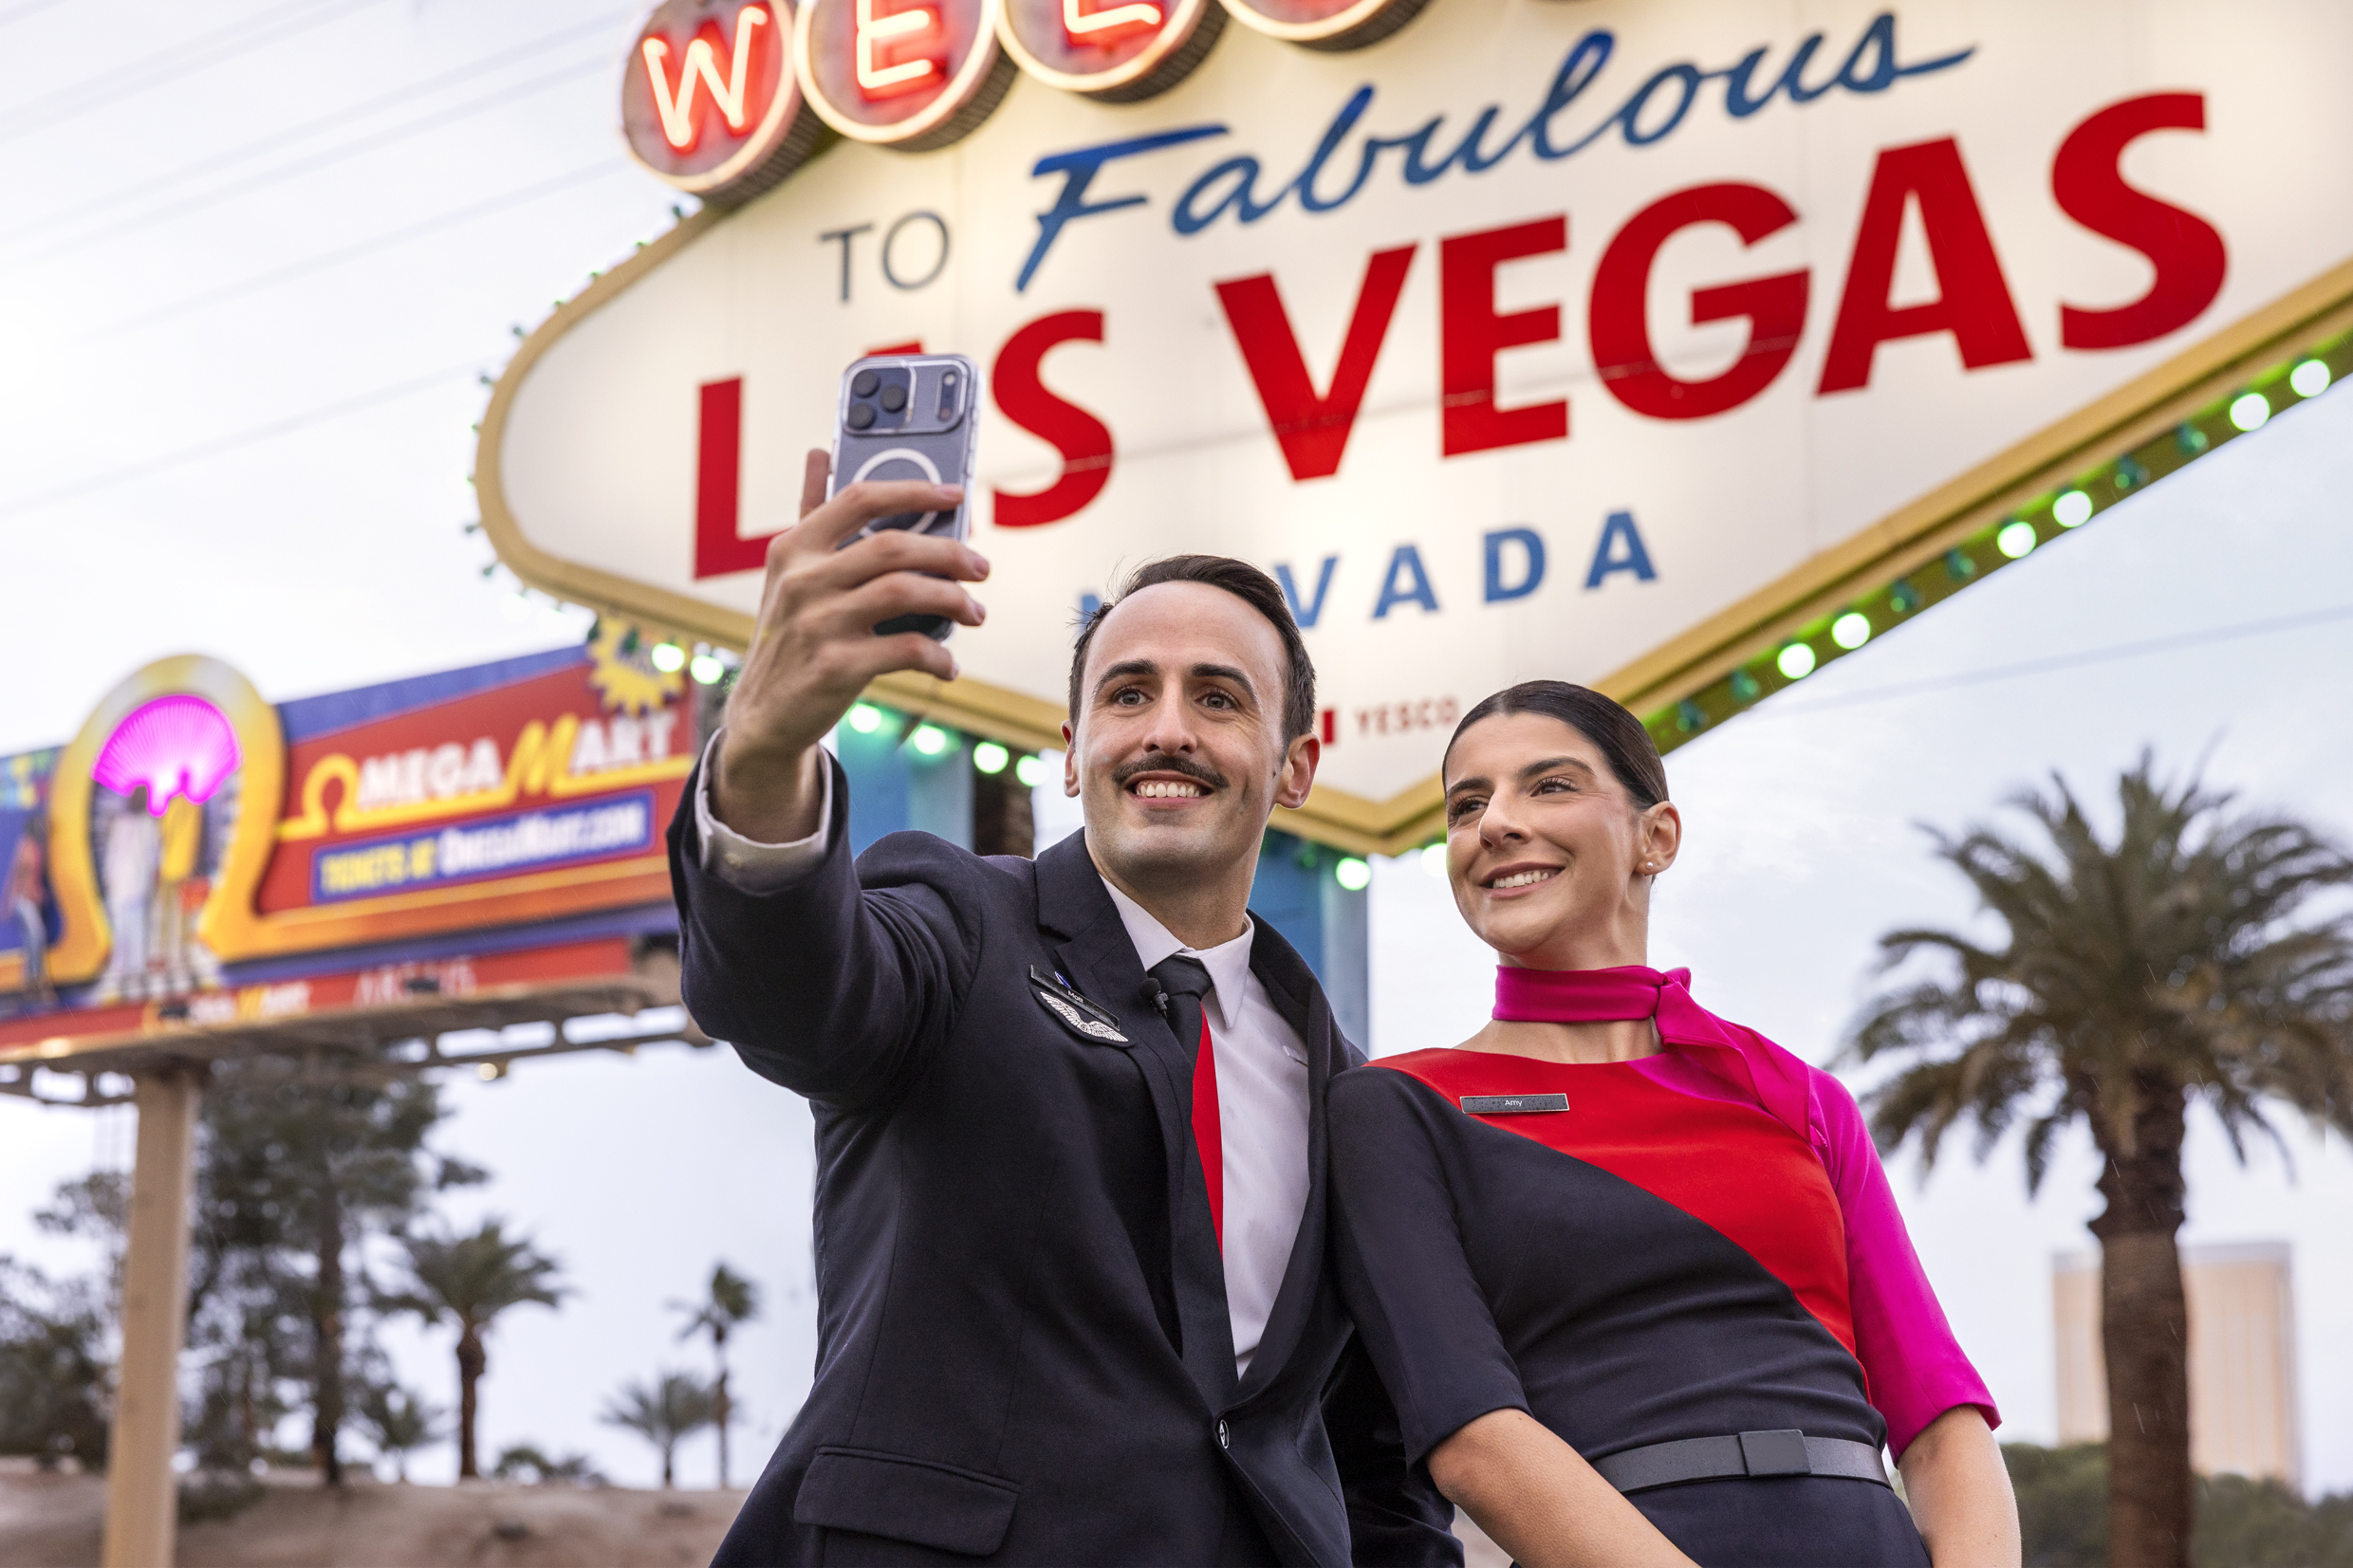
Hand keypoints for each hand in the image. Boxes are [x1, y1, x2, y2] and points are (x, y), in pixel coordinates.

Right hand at [713, 448, 987, 842]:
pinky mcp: (836, 667)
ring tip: (975, 613)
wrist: (764, 715)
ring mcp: (817, 623)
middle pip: (893, 546)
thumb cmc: (789, 635)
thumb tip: (820, 452)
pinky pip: (908, 649)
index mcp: (794, 548)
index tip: (957, 495)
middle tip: (981, 567)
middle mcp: (801, 580)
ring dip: (954, 601)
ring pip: (906, 593)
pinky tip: (948, 664)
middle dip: (950, 552)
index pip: (860, 498)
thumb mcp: (789, 574)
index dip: (915, 490)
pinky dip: (939, 656)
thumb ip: (812, 514)